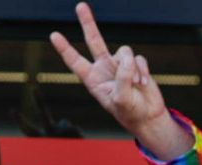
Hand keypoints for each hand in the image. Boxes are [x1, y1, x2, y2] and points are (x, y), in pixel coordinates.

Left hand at [49, 3, 190, 157]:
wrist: (148, 116)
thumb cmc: (130, 112)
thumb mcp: (121, 99)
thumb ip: (122, 77)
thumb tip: (127, 57)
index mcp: (93, 81)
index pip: (76, 62)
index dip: (65, 49)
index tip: (53, 35)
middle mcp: (104, 69)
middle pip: (94, 41)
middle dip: (88, 23)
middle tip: (80, 5)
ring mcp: (119, 65)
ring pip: (124, 51)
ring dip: (132, 69)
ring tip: (136, 86)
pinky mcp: (134, 64)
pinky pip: (138, 59)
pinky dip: (142, 71)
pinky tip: (143, 85)